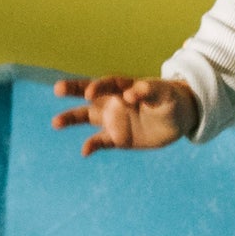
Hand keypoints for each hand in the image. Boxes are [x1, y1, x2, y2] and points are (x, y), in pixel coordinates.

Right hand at [51, 77, 196, 156]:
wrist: (179, 119)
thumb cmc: (170, 99)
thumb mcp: (164, 94)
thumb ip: (148, 91)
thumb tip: (130, 95)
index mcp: (124, 86)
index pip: (107, 84)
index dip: (98, 87)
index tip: (90, 93)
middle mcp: (114, 101)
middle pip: (89, 94)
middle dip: (73, 90)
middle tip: (57, 89)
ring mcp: (113, 119)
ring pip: (87, 117)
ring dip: (71, 118)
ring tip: (56, 122)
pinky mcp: (117, 138)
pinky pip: (101, 141)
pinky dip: (92, 145)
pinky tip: (85, 151)